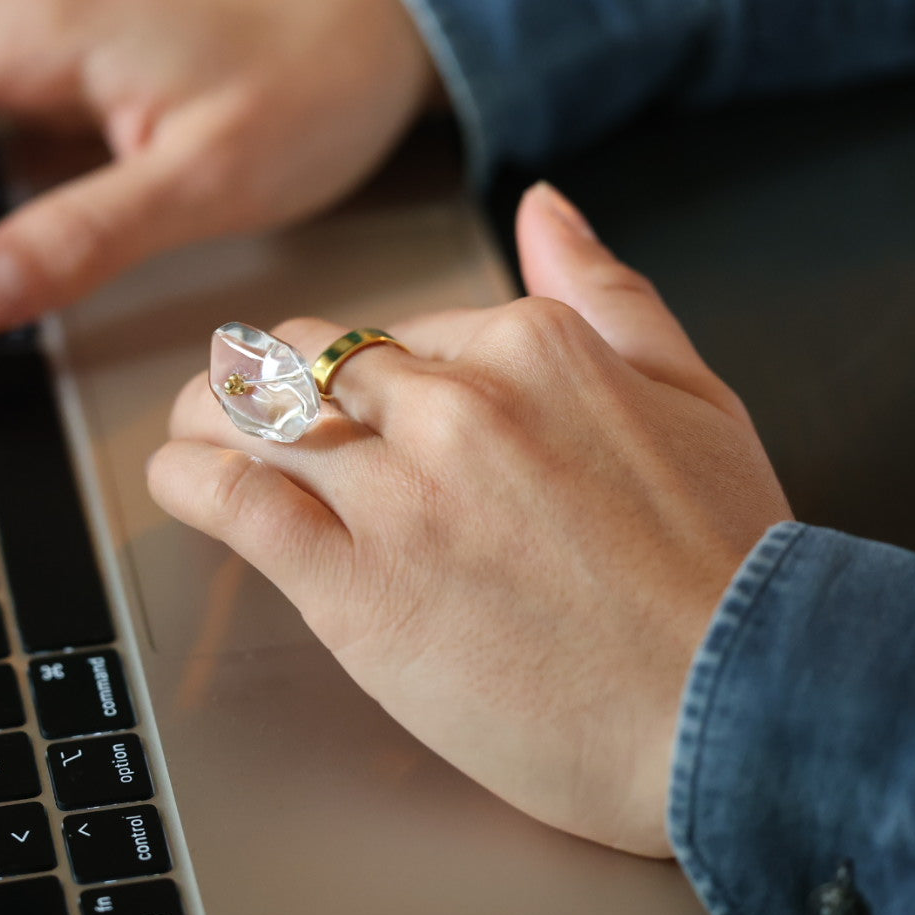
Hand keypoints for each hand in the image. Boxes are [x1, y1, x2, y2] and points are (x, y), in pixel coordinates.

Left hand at [149, 182, 792, 856]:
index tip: (359, 405)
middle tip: (246, 403)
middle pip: (314, 360)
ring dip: (205, 413)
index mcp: (532, 347)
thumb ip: (609, 291)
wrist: (737, 709)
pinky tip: (176, 478)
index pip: (402, 327)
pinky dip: (184, 478)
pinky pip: (231, 499)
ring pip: (255, 414)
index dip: (370, 371)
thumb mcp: (697, 394)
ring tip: (188, 427)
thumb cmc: (727, 568)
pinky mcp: (351, 585)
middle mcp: (453, 404)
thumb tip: (545, 205)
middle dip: (270, 377)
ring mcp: (397, 493)